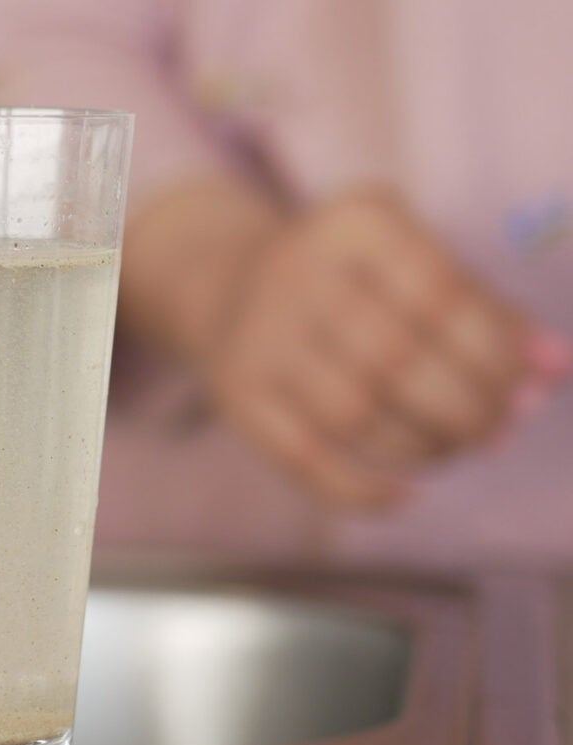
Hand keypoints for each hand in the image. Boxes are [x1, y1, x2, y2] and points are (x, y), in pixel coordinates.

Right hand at [200, 190, 565, 508]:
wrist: (228, 286)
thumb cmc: (353, 280)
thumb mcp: (413, 263)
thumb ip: (485, 309)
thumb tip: (556, 370)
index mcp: (356, 224)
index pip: (442, 294)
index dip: (497, 353)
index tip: (528, 388)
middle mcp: (298, 273)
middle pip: (398, 359)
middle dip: (466, 408)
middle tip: (495, 430)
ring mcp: (260, 337)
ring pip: (355, 414)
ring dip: (423, 446)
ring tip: (453, 450)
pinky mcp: (236, 393)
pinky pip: (302, 458)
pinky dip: (359, 490)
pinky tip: (404, 495)